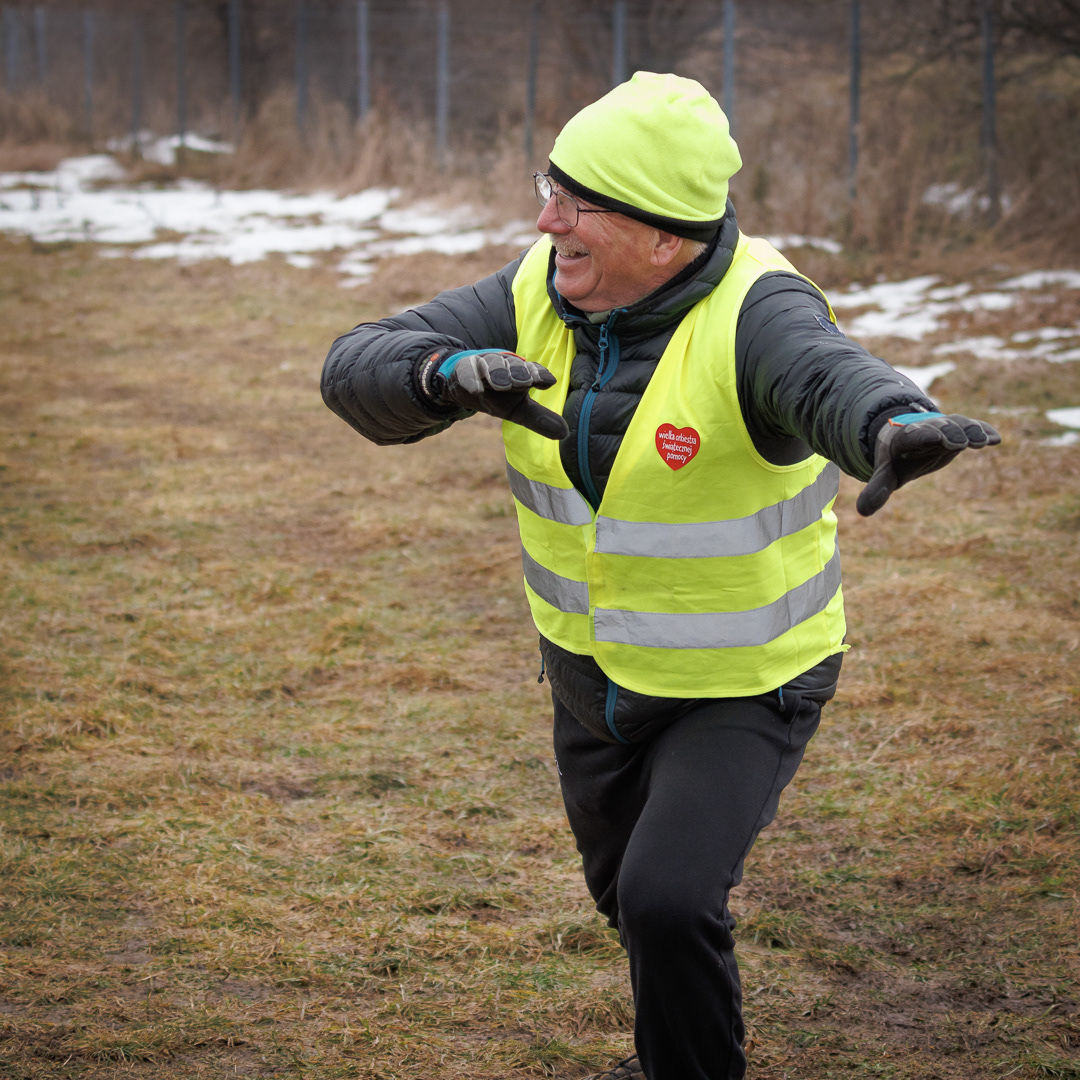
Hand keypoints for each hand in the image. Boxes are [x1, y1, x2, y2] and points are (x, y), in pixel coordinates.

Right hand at [427, 349, 568, 439]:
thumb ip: (539, 419)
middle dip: (520, 372)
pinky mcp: (464, 368)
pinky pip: (467, 372)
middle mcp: (505, 365)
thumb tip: (564, 433)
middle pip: (514, 366)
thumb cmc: (496, 395)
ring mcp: (484, 365)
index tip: (548, 382)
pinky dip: (472, 380)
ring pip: (492, 364)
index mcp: (521, 372)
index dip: (540, 374)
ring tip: (503, 385)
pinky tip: (476, 390)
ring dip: (498, 373)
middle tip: (525, 382)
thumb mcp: (517, 409)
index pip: (533, 370)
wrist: (462, 385)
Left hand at [856, 411, 1000, 516]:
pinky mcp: (961, 431)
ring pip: (959, 425)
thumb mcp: (886, 474)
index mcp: (906, 437)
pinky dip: (985, 431)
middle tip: (962, 442)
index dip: (927, 436)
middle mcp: (928, 429)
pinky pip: (974, 428)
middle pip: (940, 428)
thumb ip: (877, 489)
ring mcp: (946, 428)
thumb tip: (862, 511)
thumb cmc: (896, 458)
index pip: (916, 435)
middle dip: (951, 433)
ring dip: (972, 432)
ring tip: (985, 442)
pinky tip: (997, 439)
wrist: (907, 438)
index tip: (939, 439)